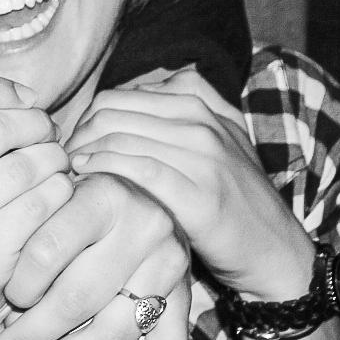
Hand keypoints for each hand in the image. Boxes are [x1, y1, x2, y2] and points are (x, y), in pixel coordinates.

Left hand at [0, 172, 190, 339]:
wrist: (140, 195)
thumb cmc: (78, 204)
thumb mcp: (53, 199)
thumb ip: (30, 234)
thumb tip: (1, 308)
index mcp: (104, 195)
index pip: (48, 250)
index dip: (19, 287)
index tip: (3, 301)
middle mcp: (145, 227)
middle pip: (77, 299)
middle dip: (30, 336)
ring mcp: (170, 266)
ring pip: (112, 335)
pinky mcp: (187, 301)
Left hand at [64, 69, 314, 300]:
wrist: (277, 251)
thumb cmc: (236, 198)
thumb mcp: (219, 138)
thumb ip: (183, 106)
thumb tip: (136, 89)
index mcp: (197, 104)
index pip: (117, 97)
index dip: (84, 118)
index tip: (72, 143)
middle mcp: (200, 123)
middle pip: (111, 113)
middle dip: (77, 133)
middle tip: (62, 159)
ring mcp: (203, 157)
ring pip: (120, 136)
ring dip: (84, 152)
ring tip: (68, 171)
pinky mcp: (200, 194)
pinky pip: (138, 168)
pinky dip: (105, 167)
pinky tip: (87, 177)